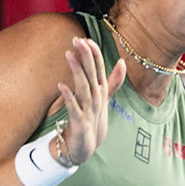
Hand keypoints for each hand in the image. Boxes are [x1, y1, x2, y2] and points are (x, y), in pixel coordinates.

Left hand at [54, 36, 127, 165]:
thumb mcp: (104, 99)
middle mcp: (97, 99)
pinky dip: (69, 97)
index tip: (86, 38)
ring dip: (77, 71)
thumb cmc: (93, 120)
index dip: (94, 54)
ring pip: (83, 88)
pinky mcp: (80, 123)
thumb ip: (113, 80)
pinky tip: (61, 86)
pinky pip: (74, 109)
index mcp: (101, 91)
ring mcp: (89, 111)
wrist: (85, 147)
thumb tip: (122, 62)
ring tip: (69, 55)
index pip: (99, 68)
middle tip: (77, 39)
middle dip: (86, 56)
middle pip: (92, 74)